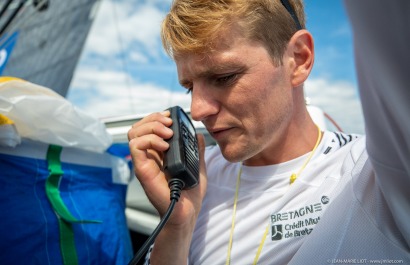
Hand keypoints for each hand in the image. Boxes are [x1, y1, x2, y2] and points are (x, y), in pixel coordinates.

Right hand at [128, 110, 206, 227]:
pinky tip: (164, 146)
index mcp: (159, 153)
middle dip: (153, 119)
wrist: (187, 212)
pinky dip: (149, 140)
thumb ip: (196, 150)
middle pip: (138, 127)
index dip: (156, 118)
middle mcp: (149, 156)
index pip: (148, 127)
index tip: (170, 117)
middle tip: (169, 124)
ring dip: (151, 127)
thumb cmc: (190, 194)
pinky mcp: (142, 170)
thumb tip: (198, 135)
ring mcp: (144, 162)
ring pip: (134, 134)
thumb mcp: (197, 166)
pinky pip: (136, 147)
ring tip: (168, 134)